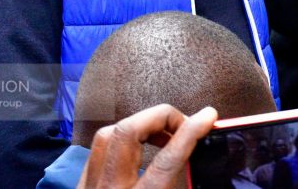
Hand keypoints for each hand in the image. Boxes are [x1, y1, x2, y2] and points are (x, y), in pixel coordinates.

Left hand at [77, 104, 216, 188]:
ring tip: (162, 136)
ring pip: (106, 136)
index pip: (166, 159)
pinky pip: (96, 153)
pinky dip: (118, 142)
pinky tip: (136, 151)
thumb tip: (197, 155)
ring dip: (137, 126)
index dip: (190, 131)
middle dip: (158, 117)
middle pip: (127, 133)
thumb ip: (182, 184)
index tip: (208, 116)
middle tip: (182, 125)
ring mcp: (89, 188)